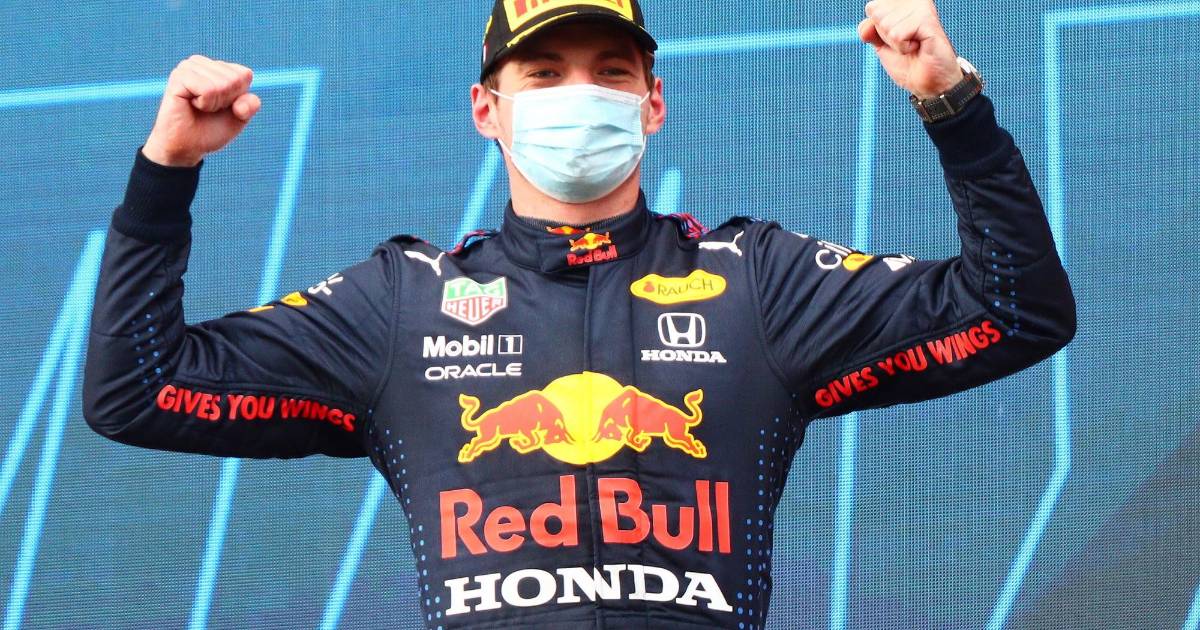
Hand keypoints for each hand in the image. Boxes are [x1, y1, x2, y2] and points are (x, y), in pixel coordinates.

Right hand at [142, 55, 260, 166]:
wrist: (185, 146)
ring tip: (199, 107)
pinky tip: (191, 104)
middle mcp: (201, 62)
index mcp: (217, 67)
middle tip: (208, 109)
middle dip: (226, 101)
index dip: (238, 98)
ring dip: (214, 104)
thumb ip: (250, 105)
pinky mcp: (179, 76)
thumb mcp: (239, 118)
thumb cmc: (210, 129)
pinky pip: (208, 90)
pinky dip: (205, 104)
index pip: (244, 75)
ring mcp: (188, 67)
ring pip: (222, 84)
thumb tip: (242, 101)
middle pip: (234, 79)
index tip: (222, 106)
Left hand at [857, 0, 963, 99]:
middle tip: (906, 42)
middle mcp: (912, 1)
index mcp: (902, 3)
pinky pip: (897, 34)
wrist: (929, 83)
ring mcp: (920, 8)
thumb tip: (866, 24)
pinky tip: (918, 47)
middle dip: (885, 36)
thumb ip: (869, 31)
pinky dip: (903, 48)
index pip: (872, 8)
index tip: (897, 38)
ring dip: (896, 43)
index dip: (877, 30)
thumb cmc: (909, 64)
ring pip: (885, 24)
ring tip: (913, 45)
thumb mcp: (881, 45)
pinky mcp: (927, 18)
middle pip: (876, 14)